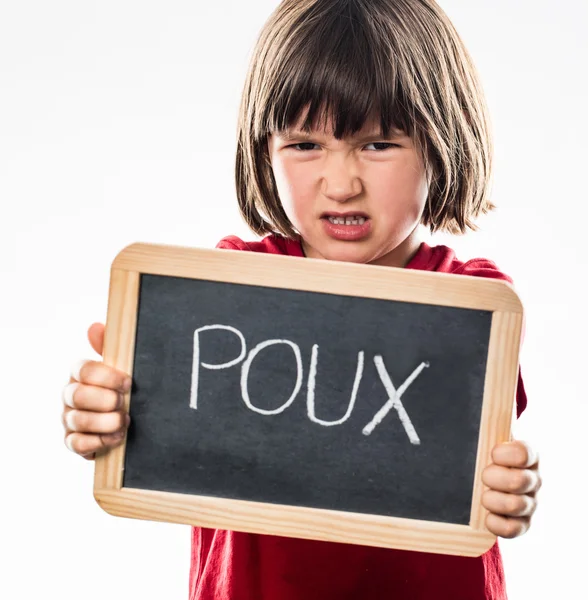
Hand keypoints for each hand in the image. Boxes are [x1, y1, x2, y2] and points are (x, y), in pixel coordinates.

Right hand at [61, 322, 131, 459]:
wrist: (129, 418)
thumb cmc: (122, 388)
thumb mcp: (121, 367)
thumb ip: (109, 347)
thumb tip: (95, 326)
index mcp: (80, 373)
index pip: (84, 370)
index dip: (107, 377)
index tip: (128, 383)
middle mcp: (70, 395)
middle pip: (78, 395)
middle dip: (104, 400)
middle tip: (123, 403)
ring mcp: (68, 418)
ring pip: (78, 420)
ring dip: (105, 422)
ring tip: (124, 422)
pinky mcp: (72, 441)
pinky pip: (77, 444)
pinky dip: (99, 441)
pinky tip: (117, 437)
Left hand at [481, 440, 540, 537]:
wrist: (490, 480)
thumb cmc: (487, 458)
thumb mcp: (488, 442)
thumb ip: (486, 435)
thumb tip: (470, 424)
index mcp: (528, 456)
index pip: (523, 453)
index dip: (503, 454)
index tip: (492, 454)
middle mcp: (534, 480)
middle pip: (518, 481)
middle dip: (492, 478)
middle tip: (484, 476)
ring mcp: (531, 503)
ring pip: (516, 505)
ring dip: (492, 500)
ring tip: (484, 495)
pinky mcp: (523, 524)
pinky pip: (512, 529)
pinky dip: (495, 522)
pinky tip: (487, 515)